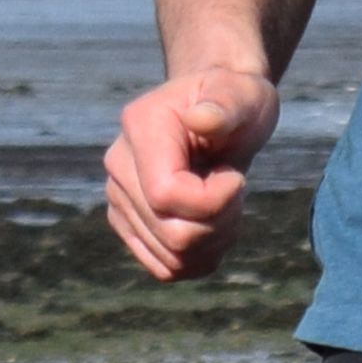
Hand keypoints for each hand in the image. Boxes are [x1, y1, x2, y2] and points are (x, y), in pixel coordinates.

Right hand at [103, 63, 278, 278]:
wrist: (220, 111)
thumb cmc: (236, 99)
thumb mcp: (242, 94)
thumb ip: (226, 104)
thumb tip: (202, 118)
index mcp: (140, 127)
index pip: (165, 195)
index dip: (213, 202)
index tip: (238, 179)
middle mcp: (118, 165)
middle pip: (171, 234)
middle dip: (220, 222)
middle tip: (237, 190)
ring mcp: (119, 198)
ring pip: (171, 257)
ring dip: (214, 242)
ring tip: (227, 205)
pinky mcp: (129, 225)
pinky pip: (166, 268)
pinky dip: (200, 258)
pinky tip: (214, 226)